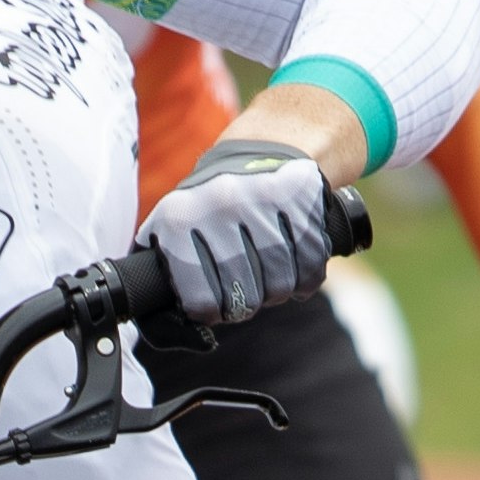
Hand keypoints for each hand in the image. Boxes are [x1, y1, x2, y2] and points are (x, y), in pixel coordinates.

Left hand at [141, 139, 341, 325]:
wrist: (264, 151)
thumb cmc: (213, 208)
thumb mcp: (176, 232)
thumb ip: (167, 278)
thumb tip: (178, 329)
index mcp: (180, 218)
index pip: (201, 300)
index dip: (211, 311)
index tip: (214, 303)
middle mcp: (219, 205)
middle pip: (243, 298)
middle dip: (246, 303)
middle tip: (245, 287)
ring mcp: (262, 200)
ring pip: (280, 286)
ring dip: (277, 290)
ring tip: (268, 271)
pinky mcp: (301, 197)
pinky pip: (311, 267)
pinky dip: (306, 276)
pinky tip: (293, 260)